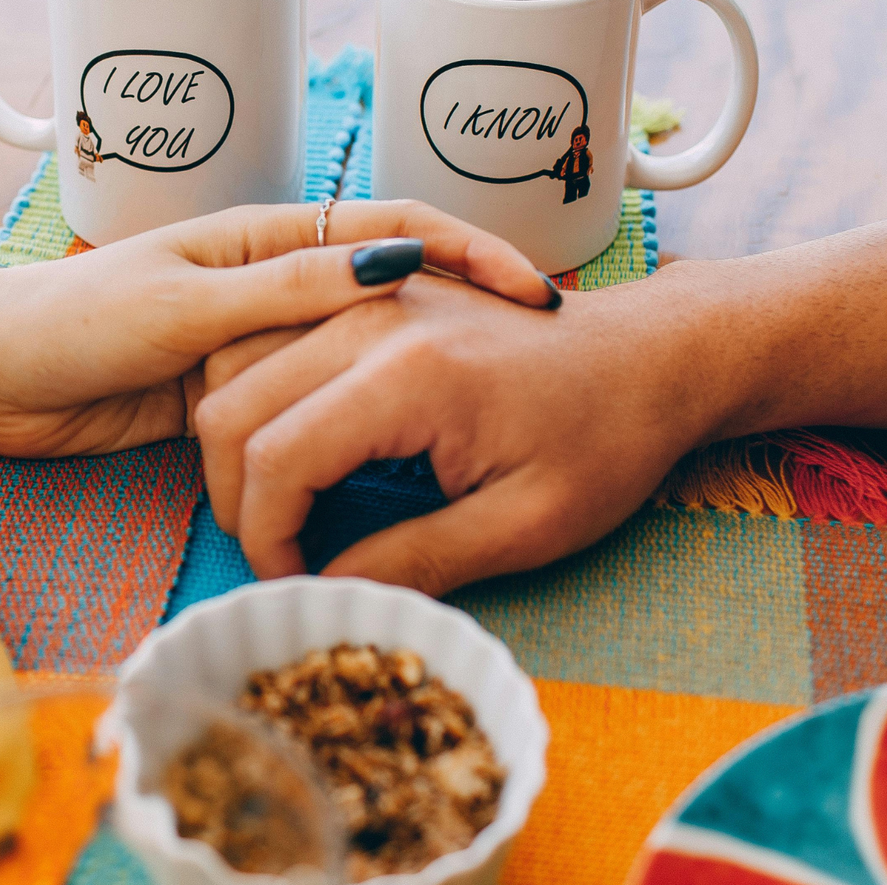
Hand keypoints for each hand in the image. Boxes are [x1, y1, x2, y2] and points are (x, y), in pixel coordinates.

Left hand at [0, 201, 554, 458]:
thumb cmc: (78, 320)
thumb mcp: (190, 304)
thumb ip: (284, 292)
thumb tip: (391, 268)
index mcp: (271, 240)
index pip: (394, 227)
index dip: (469, 249)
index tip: (531, 292)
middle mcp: (275, 287)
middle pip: (390, 293)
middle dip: (459, 315)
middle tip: (526, 360)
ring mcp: (258, 347)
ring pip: (352, 360)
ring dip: (408, 380)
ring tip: (478, 417)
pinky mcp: (234, 401)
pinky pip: (308, 411)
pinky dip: (347, 431)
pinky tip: (390, 462)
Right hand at [194, 264, 735, 594]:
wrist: (652, 353)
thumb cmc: (608, 437)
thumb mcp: (527, 524)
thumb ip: (418, 561)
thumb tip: (324, 591)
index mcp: (409, 372)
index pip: (276, 456)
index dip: (263, 537)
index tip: (292, 584)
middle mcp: (373, 316)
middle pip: (235, 403)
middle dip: (235, 493)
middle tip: (278, 553)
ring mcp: (371, 295)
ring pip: (240, 360)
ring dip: (239, 440)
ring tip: (282, 506)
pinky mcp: (378, 294)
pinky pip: (277, 336)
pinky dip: (262, 395)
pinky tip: (299, 447)